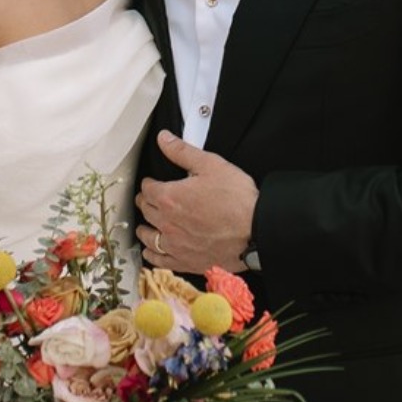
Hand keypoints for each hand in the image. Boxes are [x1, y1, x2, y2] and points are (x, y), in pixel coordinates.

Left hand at [135, 130, 256, 275]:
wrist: (256, 231)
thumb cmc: (238, 200)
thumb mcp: (211, 165)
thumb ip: (183, 152)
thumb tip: (164, 139)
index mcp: (170, 197)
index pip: (147, 189)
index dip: (150, 183)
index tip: (153, 183)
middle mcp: (167, 223)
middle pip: (145, 211)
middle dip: (146, 202)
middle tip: (151, 199)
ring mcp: (175, 245)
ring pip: (148, 237)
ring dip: (146, 228)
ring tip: (148, 224)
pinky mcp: (185, 262)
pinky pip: (159, 261)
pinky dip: (153, 255)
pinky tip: (154, 251)